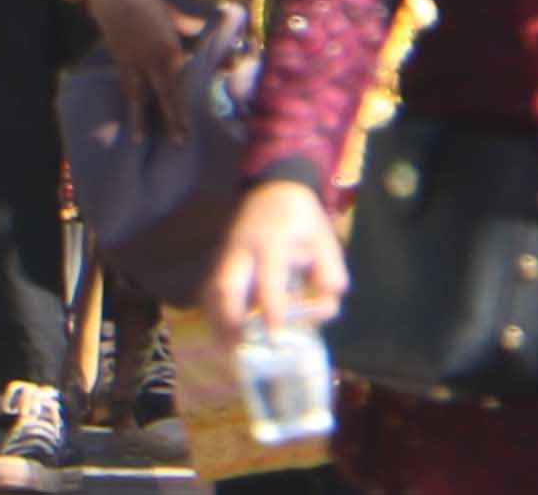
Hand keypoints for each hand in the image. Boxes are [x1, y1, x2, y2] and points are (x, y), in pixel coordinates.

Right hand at [83, 0, 193, 135]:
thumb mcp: (168, 10)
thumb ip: (184, 24)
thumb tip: (200, 29)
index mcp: (168, 48)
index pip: (178, 84)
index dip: (183, 106)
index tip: (189, 127)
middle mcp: (151, 60)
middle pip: (164, 94)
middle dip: (171, 118)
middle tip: (179, 141)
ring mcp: (133, 62)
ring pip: (139, 95)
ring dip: (141, 117)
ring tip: (140, 139)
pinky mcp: (118, 60)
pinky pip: (125, 84)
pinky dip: (130, 99)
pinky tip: (132, 112)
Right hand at [205, 179, 345, 335]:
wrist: (273, 188)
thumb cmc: (301, 220)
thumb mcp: (324, 239)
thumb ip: (330, 273)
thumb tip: (326, 308)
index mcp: (272, 242)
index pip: (269, 277)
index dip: (271, 306)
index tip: (274, 333)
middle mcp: (243, 249)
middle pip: (226, 285)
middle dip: (230, 318)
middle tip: (239, 347)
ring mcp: (226, 254)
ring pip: (211, 289)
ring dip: (216, 321)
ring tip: (227, 349)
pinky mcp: (218, 260)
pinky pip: (207, 289)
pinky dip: (211, 313)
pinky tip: (220, 334)